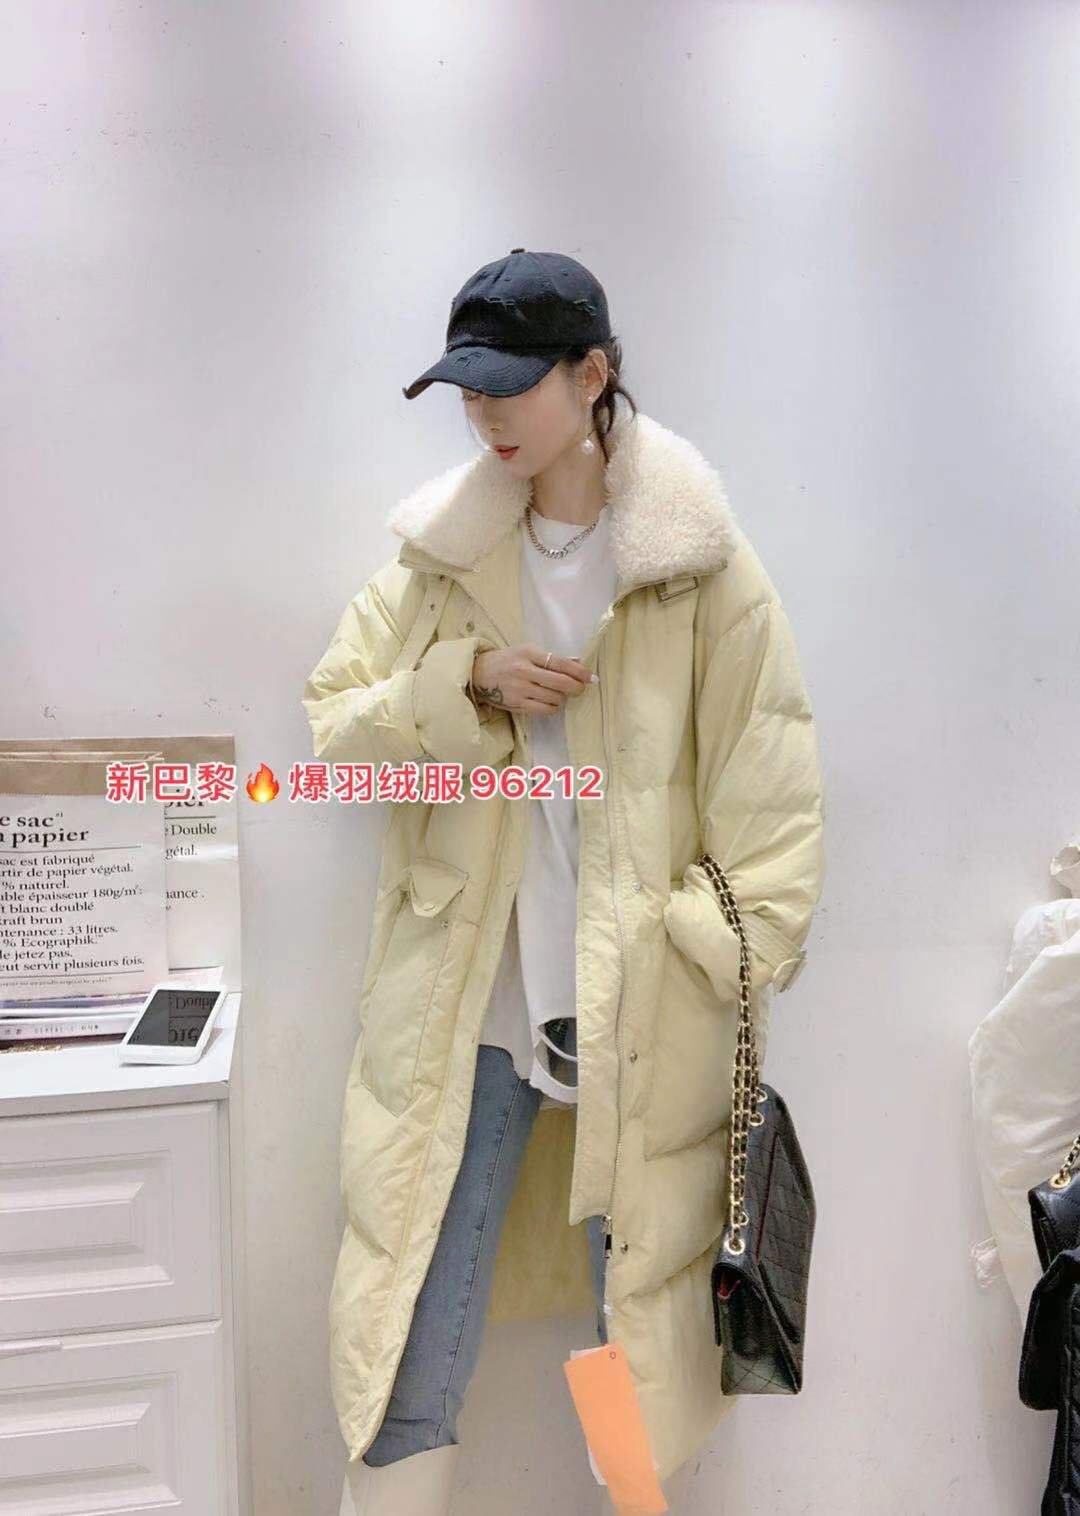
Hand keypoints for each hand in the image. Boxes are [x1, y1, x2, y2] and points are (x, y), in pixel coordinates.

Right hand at [471, 644, 596, 715]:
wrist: (478, 673)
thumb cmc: (507, 660)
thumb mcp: (527, 651)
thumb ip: (551, 658)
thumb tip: (578, 662)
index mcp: (529, 653)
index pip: (560, 663)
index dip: (579, 671)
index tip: (591, 677)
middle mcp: (524, 671)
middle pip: (561, 682)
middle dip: (576, 687)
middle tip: (580, 688)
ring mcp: (520, 689)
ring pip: (555, 698)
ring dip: (563, 698)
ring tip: (559, 694)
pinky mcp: (516, 704)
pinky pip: (545, 710)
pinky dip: (553, 708)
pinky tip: (551, 703)